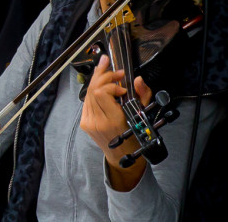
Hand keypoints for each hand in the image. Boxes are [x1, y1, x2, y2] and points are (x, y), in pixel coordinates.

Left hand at [80, 54, 152, 190]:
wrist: (120, 156)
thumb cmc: (133, 136)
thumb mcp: (142, 115)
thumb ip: (142, 94)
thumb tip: (138, 80)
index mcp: (113, 120)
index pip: (102, 93)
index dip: (111, 84)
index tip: (122, 86)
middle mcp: (98, 121)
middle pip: (93, 89)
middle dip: (104, 75)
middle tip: (115, 71)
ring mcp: (89, 122)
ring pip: (88, 93)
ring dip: (98, 81)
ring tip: (107, 73)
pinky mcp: (84, 122)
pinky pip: (86, 100)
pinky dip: (93, 90)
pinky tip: (101, 86)